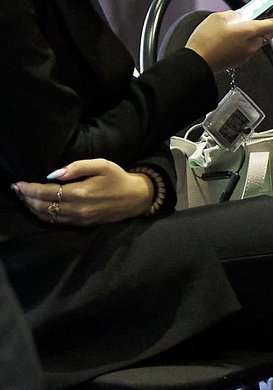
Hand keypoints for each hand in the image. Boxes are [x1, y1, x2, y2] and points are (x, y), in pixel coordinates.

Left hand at [16, 158, 156, 227]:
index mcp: (80, 192)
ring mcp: (79, 219)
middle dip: (26, 198)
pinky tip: (39, 207)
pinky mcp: (82, 224)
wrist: (137, 198)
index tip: (18, 183)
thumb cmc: (119, 178)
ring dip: (32, 207)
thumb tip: (53, 174)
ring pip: (46, 216)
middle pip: (42, 206)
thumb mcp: (102, 165)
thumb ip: (77, 167)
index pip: (45, 192)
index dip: (28, 189)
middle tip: (17, 190)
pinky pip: (56, 222)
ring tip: (24, 198)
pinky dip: (43, 215)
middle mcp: (77, 208)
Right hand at [183, 8, 272, 70]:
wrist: (196, 63)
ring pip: (259, 39)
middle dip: (269, 21)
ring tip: (243, 22)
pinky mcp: (240, 59)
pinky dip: (247, 39)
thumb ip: (234, 14)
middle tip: (264, 12)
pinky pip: (249, 46)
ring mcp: (247, 53)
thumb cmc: (205, 42)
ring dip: (256, 30)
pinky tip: (235, 35)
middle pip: (269, 31)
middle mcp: (252, 44)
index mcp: (250, 32)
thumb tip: (241, 16)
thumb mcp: (218, 18)